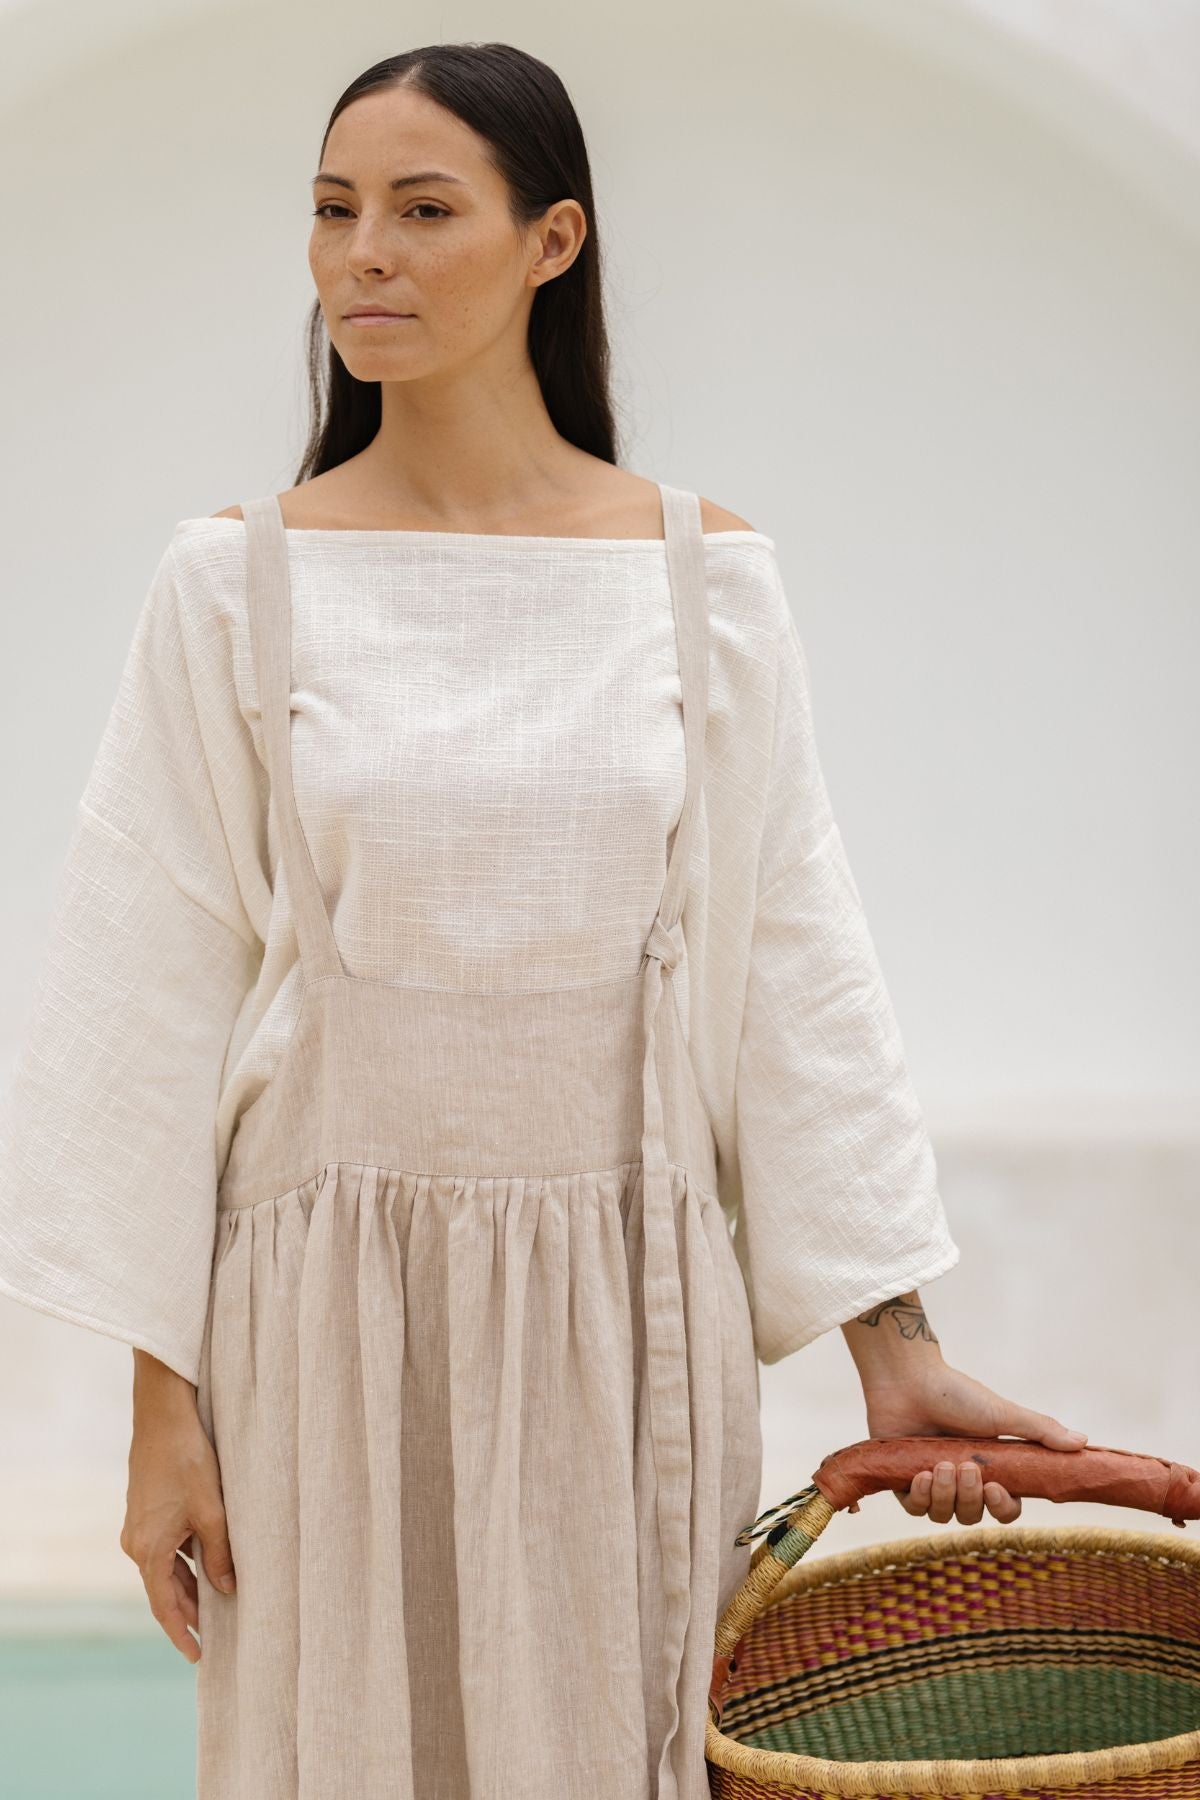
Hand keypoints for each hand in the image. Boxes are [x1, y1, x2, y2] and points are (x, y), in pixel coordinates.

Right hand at [123, 1351, 236, 1662]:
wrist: (163, 1415)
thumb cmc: (189, 1460)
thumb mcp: (212, 1511)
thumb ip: (219, 1554)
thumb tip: (227, 1590)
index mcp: (149, 1550)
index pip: (164, 1607)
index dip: (182, 1634)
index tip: (198, 1657)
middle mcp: (136, 1543)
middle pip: (164, 1589)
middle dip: (188, 1612)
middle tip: (214, 1636)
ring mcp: (138, 1526)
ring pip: (165, 1568)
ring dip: (188, 1585)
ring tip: (216, 1604)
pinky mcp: (145, 1510)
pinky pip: (164, 1548)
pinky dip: (184, 1561)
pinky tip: (206, 1562)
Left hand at [862, 1359, 1088, 1524]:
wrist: (908, 1378)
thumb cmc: (956, 1394)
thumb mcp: (1001, 1413)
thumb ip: (1040, 1431)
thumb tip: (1084, 1442)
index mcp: (990, 1468)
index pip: (1005, 1507)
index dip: (1003, 1508)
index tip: (996, 1490)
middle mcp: (962, 1480)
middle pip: (973, 1515)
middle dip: (970, 1498)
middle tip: (966, 1468)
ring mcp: (933, 1482)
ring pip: (944, 1516)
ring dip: (945, 1496)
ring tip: (941, 1466)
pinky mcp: (902, 1481)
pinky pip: (915, 1509)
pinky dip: (920, 1497)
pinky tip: (921, 1475)